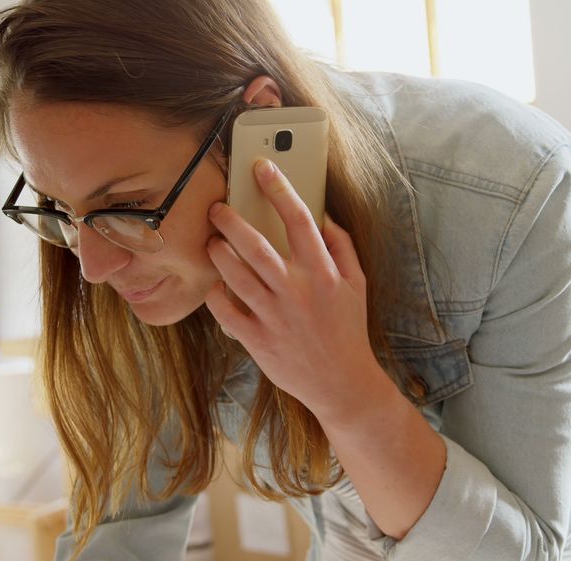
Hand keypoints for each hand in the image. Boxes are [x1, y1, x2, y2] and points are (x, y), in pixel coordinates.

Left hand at [205, 158, 382, 417]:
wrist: (342, 383)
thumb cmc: (348, 330)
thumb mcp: (357, 285)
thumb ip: (342, 247)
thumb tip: (323, 216)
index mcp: (323, 273)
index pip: (298, 219)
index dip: (278, 187)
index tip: (262, 167)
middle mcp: (297, 291)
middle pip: (256, 245)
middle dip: (231, 220)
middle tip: (217, 208)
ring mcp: (274, 317)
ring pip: (236, 275)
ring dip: (219, 253)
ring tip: (213, 242)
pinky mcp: (257, 340)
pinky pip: (225, 311)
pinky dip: (216, 295)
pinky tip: (215, 285)